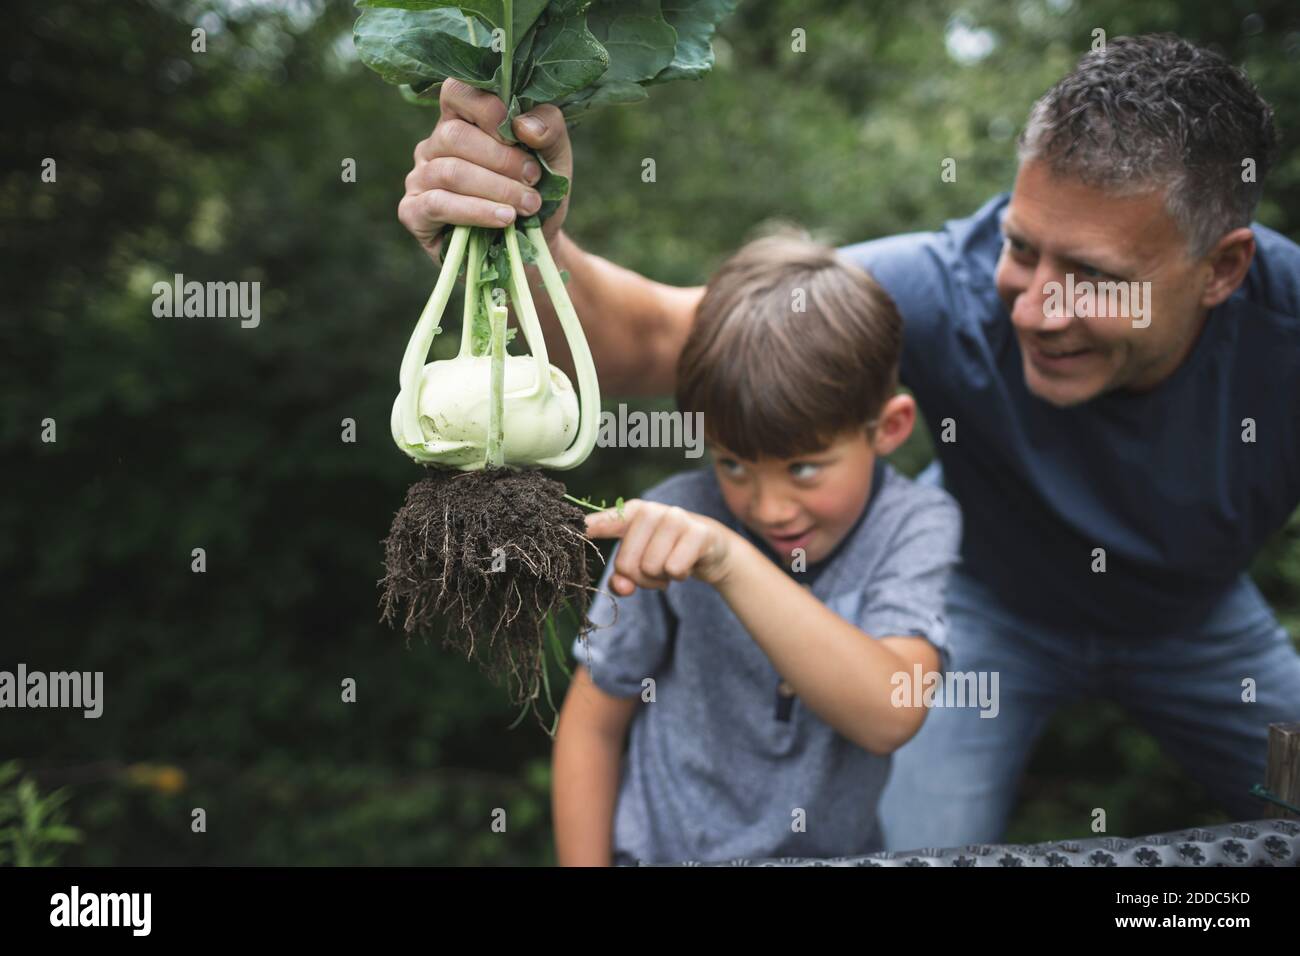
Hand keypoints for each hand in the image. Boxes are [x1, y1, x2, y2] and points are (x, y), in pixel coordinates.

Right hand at [399, 79, 573, 261]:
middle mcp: (434, 144)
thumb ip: (548, 129)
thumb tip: (523, 124)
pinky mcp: (413, 211)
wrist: (533, 247)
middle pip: (455, 135)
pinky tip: (503, 218)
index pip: (456, 91)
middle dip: (502, 159)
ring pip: (450, 171)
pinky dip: (476, 211)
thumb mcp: (554, 157)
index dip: (486, 107)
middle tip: (533, 180)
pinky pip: (438, 204)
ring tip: (528, 205)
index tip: (519, 134)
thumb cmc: (537, 193)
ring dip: (496, 188)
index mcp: (461, 120)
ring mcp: (420, 177)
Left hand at [585, 500, 736, 594]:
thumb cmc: (666, 553)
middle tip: (654, 572)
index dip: (585, 529)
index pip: (602, 522)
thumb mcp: (640, 565)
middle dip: (639, 579)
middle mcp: (650, 511)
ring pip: (650, 568)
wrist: (711, 548)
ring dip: (660, 579)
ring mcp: (675, 518)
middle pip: (626, 563)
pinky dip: (679, 576)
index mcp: (630, 514)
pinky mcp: (698, 532)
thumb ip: (622, 578)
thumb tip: (621, 587)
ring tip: (670, 567)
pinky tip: (686, 565)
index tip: (567, 529)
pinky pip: (674, 568)